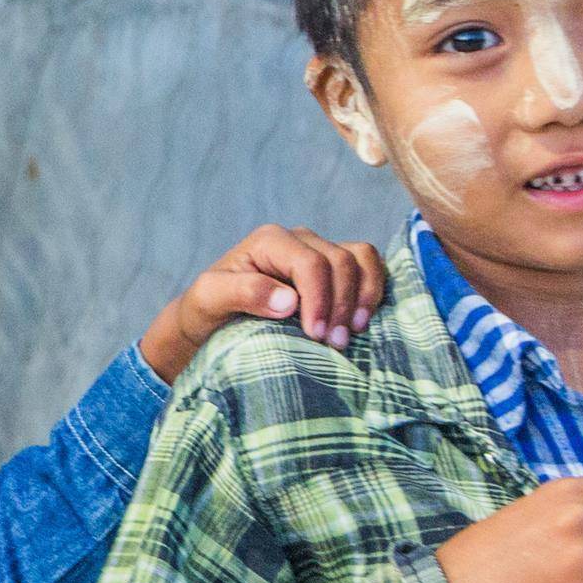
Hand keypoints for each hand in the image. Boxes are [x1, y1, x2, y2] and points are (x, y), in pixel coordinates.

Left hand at [139, 225, 386, 376]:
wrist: (214, 318)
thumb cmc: (209, 308)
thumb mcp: (209, 299)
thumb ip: (243, 293)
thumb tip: (289, 300)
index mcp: (270, 241)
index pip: (310, 263)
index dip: (320, 299)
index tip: (317, 335)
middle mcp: (299, 239)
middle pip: (340, 261)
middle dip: (342, 304)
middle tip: (334, 344)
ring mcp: (320, 251)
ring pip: (361, 258)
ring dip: (364, 296)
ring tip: (352, 332)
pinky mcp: (336, 268)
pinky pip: (369, 265)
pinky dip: (373, 288)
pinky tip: (363, 318)